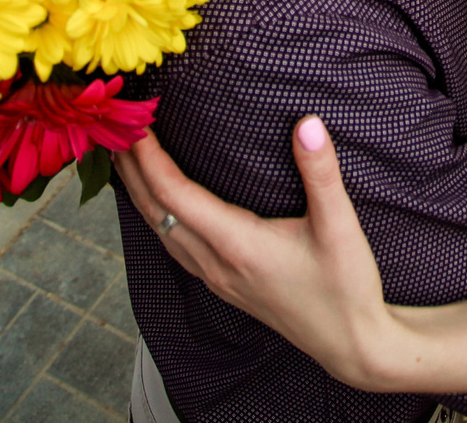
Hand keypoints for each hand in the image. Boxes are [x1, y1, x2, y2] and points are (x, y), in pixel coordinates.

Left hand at [115, 118, 406, 390]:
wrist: (350, 344)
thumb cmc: (346, 288)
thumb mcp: (340, 226)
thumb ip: (321, 172)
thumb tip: (307, 123)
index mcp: (237, 245)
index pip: (174, 195)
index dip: (149, 158)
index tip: (136, 123)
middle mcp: (217, 264)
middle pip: (155, 212)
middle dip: (131, 170)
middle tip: (116, 128)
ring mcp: (217, 278)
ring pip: (160, 231)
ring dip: (139, 193)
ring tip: (127, 158)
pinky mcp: (224, 285)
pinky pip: (174, 244)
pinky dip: (157, 215)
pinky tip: (160, 203)